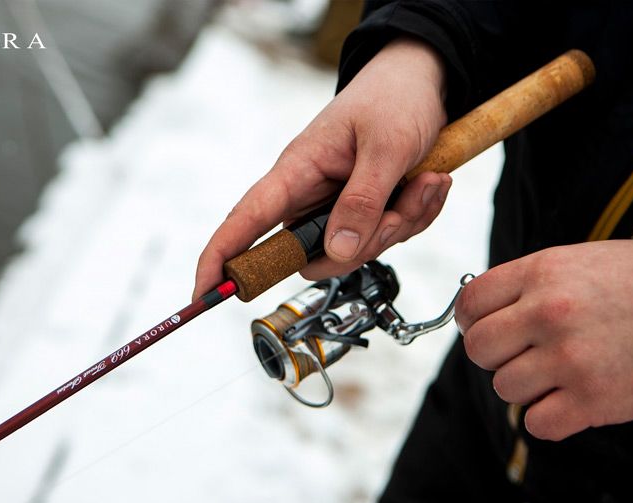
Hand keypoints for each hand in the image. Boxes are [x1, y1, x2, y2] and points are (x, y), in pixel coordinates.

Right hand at [193, 37, 450, 299]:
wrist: (422, 80)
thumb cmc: (393, 98)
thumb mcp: (385, 146)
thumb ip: (362, 200)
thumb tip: (337, 252)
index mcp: (297, 171)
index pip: (245, 221)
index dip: (220, 258)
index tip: (205, 292)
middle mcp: (311, 196)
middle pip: (314, 254)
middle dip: (365, 243)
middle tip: (398, 210)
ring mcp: (338, 207)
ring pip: (356, 251)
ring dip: (399, 223)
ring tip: (423, 182)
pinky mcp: (365, 212)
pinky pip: (385, 237)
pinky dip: (414, 216)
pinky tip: (427, 183)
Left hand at [455, 240, 632, 440]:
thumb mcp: (579, 262)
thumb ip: (527, 284)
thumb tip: (479, 310)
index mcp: (542, 273)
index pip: (469, 303)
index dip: (470, 320)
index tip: (481, 327)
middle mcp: (549, 314)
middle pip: (478, 350)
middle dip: (494, 355)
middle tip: (522, 352)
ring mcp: (570, 359)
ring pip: (505, 387)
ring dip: (526, 385)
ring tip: (559, 371)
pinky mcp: (594, 401)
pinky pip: (537, 423)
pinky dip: (550, 417)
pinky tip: (572, 399)